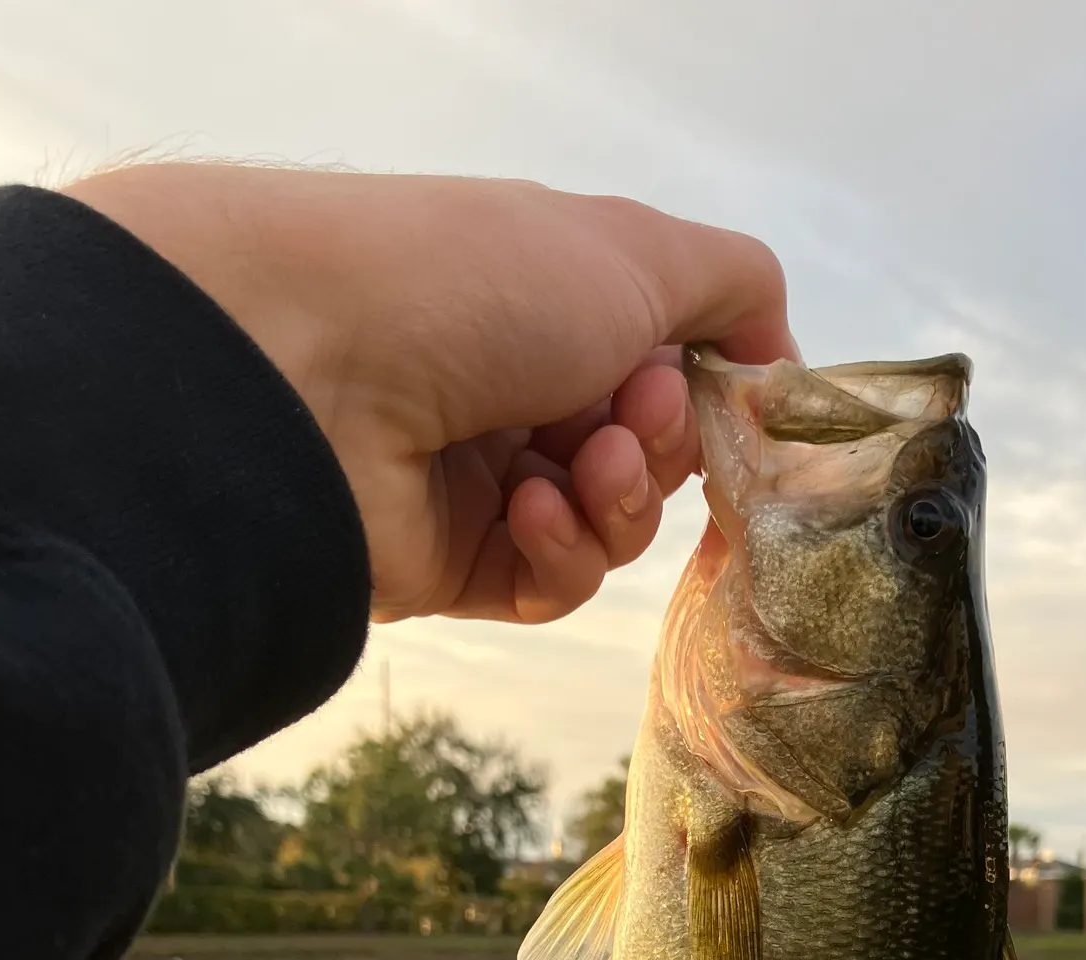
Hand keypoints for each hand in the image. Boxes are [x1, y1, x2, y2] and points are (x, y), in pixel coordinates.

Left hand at [64, 164, 795, 623]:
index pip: (663, 371)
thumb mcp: (637, 250)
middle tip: (626, 414)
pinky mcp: (452, 565)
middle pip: (647, 456)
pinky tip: (531, 511)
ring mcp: (481, 482)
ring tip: (581, 462)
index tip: (720, 385)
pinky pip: (553, 582)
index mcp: (549, 307)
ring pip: (610, 528)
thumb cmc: (480, 283)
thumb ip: (733, 284)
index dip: (701, 389)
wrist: (311, 364)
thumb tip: (774, 349)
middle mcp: (516, 391)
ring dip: (620, 499)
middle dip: (661, 442)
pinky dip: (563, 551)